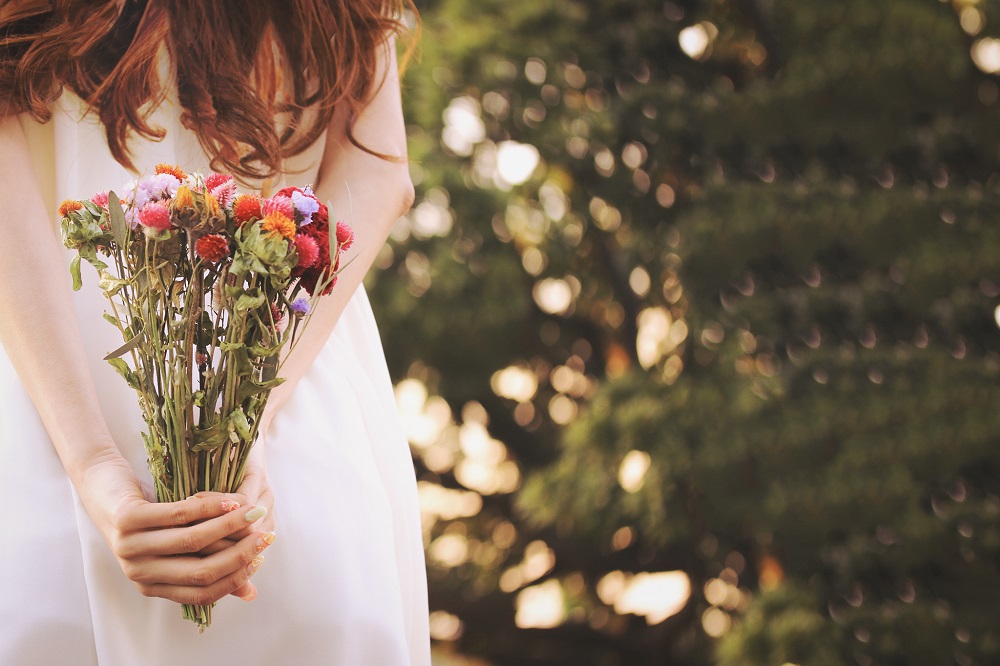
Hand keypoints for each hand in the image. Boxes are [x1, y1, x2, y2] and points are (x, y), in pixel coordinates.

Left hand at [76, 449, 273, 605]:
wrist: (103, 485)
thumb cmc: (147, 515)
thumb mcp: (180, 544)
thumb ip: (212, 565)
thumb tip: (250, 593)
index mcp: (152, 584)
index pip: (202, 593)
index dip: (236, 578)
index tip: (261, 558)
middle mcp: (138, 571)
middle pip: (200, 572)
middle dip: (240, 554)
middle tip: (265, 536)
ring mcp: (130, 546)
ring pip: (192, 541)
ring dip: (230, 527)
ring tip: (254, 513)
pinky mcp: (128, 519)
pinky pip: (178, 515)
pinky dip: (209, 507)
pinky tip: (229, 500)